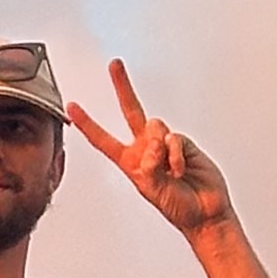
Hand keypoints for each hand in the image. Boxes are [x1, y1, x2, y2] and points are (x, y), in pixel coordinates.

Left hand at [68, 59, 232, 238]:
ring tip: (168, 170)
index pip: (103, 140)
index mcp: (130, 162)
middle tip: (115, 66)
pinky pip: (174, 138)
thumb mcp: (152, 190)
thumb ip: (150, 165)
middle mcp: (145, 148)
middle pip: (131, 111)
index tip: (71, 107)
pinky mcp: (183, 143)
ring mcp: (164, 144)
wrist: (204, 212)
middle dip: (123, 86)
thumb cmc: (177, 207)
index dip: (87, 123)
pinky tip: (180, 170)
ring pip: (155, 126)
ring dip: (159, 148)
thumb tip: (154, 143)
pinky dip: (176, 155)